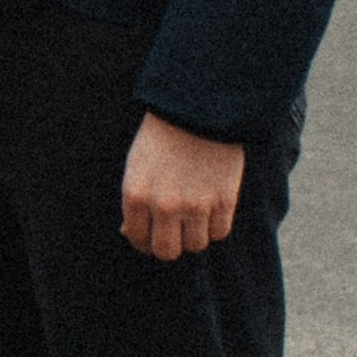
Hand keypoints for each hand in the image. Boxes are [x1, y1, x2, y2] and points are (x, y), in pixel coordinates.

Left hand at [121, 113, 245, 261]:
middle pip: (167, 251)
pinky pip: (219, 232)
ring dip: (195, 234)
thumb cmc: (164, 133)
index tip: (152, 236)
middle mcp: (164, 205)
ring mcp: (195, 205)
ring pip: (195, 245)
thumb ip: (136, 200)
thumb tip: (132, 233)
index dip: (146, 242)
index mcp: (136, 194)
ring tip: (195, 215)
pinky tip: (212, 209)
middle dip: (170, 244)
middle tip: (175, 232)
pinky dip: (216, 226)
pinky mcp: (224, 201)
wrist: (200, 105)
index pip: (138, 239)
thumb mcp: (137, 164)